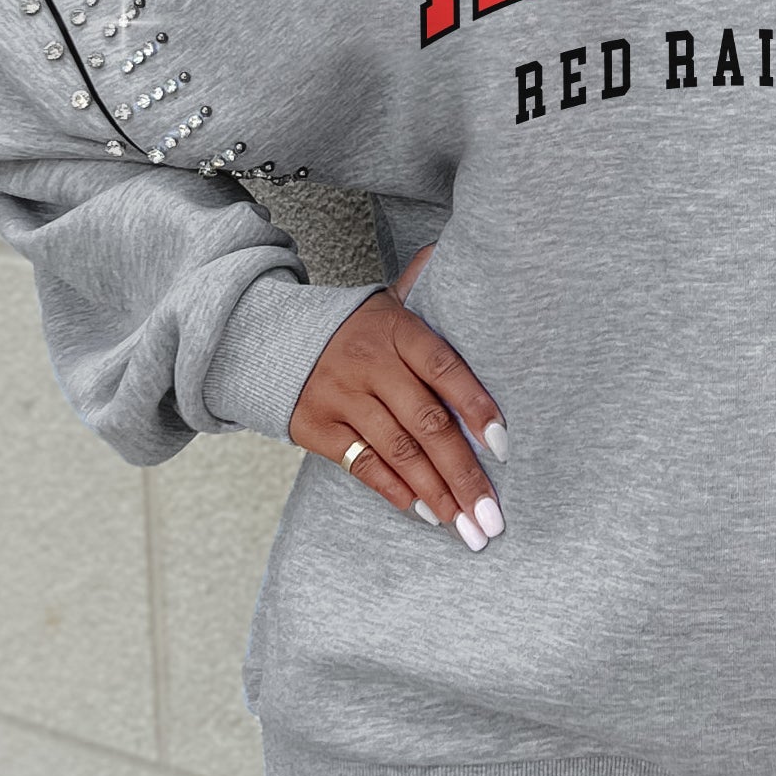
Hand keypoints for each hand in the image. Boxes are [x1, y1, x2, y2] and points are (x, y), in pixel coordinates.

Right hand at [288, 243, 508, 553]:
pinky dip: (395, 490)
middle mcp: (368, 364)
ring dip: (437, 493)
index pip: (444, 369)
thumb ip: (426, 286)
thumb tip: (455, 248)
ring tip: (468, 526)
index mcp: (396, 330)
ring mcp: (340, 398)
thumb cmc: (354, 327)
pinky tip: (425, 512)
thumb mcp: (389, 300)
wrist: (270, 338)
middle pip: (426, 424)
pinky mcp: (316, 428)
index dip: (475, 406)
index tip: (504, 445)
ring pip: (398, 452)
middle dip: (464, 474)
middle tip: (492, 516)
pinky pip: (362, 465)